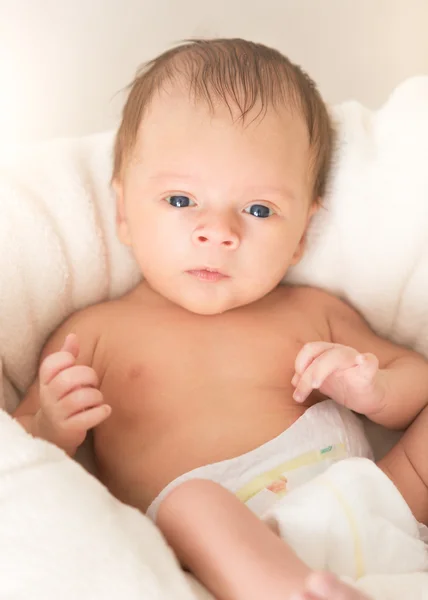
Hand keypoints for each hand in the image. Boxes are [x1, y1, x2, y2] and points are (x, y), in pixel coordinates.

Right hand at [35, 334, 110, 453]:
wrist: (52, 433)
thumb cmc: (62, 398)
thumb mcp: (60, 377)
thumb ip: (67, 356)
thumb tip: (73, 336)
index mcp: (45, 381)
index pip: (51, 363)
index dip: (67, 360)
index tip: (74, 365)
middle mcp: (48, 397)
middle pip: (69, 378)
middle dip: (88, 377)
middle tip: (93, 383)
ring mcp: (57, 414)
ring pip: (80, 398)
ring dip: (96, 396)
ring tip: (97, 399)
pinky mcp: (68, 429)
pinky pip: (88, 417)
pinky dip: (101, 411)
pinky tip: (104, 410)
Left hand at [291, 342, 385, 415]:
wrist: (370, 395)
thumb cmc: (344, 385)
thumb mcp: (322, 381)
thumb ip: (307, 377)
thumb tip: (294, 381)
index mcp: (329, 352)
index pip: (310, 349)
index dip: (300, 362)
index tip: (295, 383)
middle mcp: (341, 352)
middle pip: (321, 353)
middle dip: (307, 373)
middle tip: (299, 396)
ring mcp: (356, 361)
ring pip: (339, 355)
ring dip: (321, 369)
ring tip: (315, 385)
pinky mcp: (370, 374)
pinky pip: (371, 362)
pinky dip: (367, 361)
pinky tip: (362, 361)